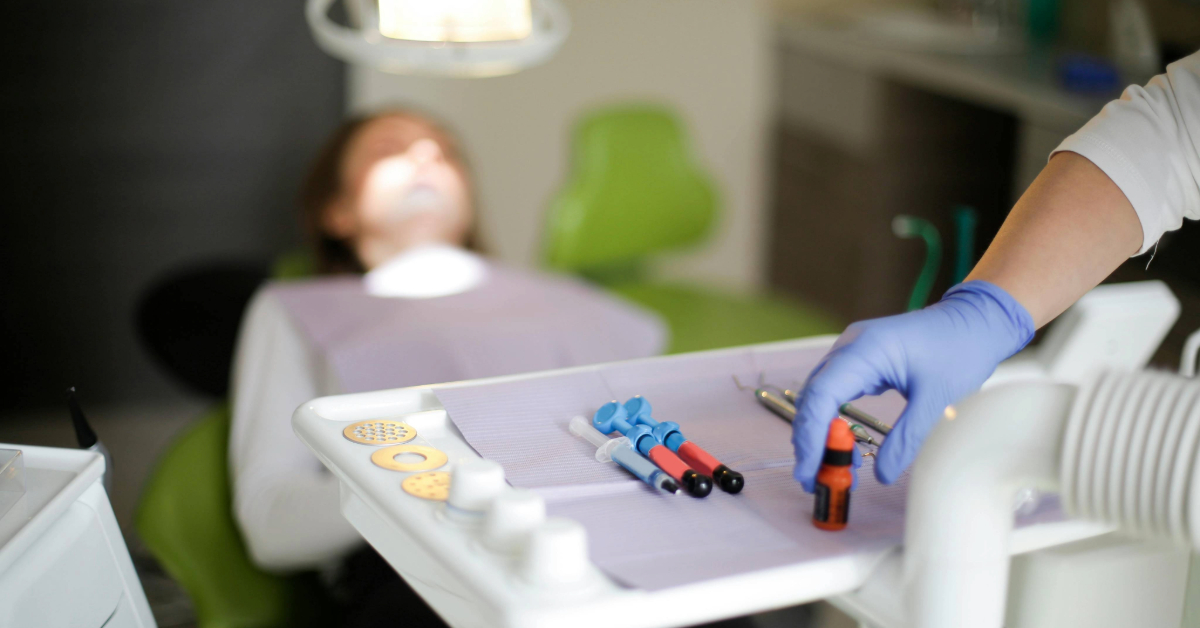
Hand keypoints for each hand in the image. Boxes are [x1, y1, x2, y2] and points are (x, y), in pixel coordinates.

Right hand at [792, 281, 1034, 491]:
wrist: (975, 321)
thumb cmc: (960, 350)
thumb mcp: (937, 400)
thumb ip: (907, 439)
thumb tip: (882, 474)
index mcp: (865, 350)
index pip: (821, 395)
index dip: (810, 436)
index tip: (809, 470)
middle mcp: (849, 347)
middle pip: (813, 398)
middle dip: (810, 440)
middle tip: (816, 479)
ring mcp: (851, 352)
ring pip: (819, 396)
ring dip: (820, 432)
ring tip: (833, 467)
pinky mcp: (858, 360)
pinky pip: (833, 392)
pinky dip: (832, 420)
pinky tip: (843, 443)